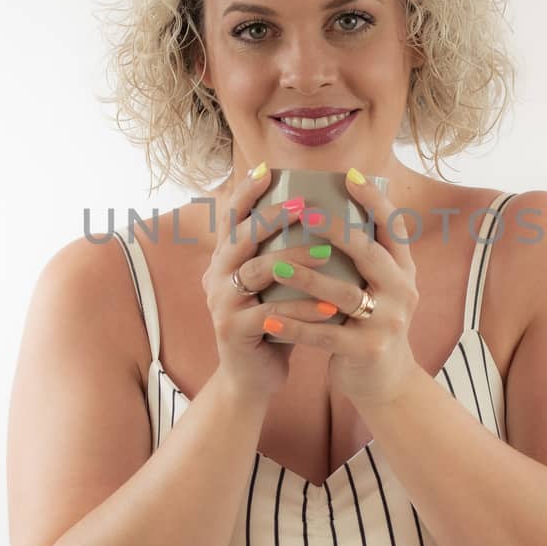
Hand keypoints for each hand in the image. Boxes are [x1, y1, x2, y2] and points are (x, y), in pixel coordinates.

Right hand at [203, 166, 337, 403]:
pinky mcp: (234, 332)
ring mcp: (222, 303)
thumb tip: (326, 212)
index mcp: (225, 258)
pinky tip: (330, 307)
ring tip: (328, 255)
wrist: (252, 376)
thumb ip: (284, 252)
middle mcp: (216, 275)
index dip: (246, 192)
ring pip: (257, 271)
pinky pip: (270, 313)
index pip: (232, 217)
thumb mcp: (275, 283)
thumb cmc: (273, 320)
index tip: (268, 169)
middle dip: (272, 217)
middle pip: (240, 236)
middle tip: (305, 205)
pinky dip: (302, 309)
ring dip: (294, 261)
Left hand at [258, 169, 421, 409]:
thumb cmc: (370, 324)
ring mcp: (387, 322)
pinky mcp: (368, 350)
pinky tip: (269, 318)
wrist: (386, 382)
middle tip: (305, 210)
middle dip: (337, 229)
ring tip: (276, 264)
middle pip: (369, 253)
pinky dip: (296, 326)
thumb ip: (363, 257)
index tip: (350, 176)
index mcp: (403, 270)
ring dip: (308, 278)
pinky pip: (326, 335)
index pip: (393, 228)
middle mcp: (402, 291)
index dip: (374, 201)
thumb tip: (330, 208)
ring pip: (343, 294)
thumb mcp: (377, 288)